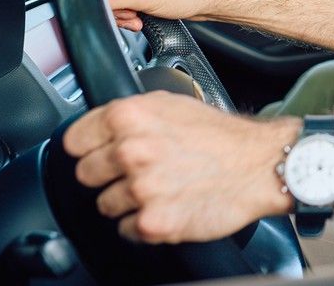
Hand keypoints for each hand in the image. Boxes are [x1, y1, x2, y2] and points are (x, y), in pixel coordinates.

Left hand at [63, 91, 298, 243]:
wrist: (260, 165)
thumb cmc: (221, 136)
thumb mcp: (172, 104)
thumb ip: (131, 115)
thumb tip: (99, 126)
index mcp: (130, 117)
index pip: (73, 141)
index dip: (90, 147)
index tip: (101, 151)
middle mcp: (131, 151)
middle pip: (85, 174)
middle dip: (108, 174)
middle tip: (140, 170)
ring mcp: (141, 189)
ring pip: (104, 204)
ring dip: (128, 201)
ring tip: (161, 187)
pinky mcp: (152, 222)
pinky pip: (125, 230)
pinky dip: (144, 222)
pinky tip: (168, 204)